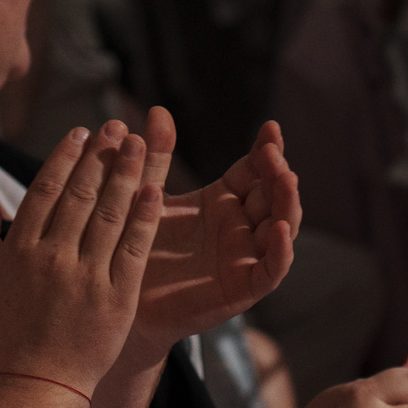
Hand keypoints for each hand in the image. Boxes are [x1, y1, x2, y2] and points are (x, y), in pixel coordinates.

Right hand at [0, 123, 163, 396]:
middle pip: (80, 195)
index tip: (81, 132)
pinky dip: (145, 218)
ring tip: (139, 145)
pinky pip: (134, 249)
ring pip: (109, 214)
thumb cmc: (7, 332)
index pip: (45, 191)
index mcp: (21, 251)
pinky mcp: (118, 297)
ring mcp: (88, 277)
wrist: (40, 384)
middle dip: (100, 156)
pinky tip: (155, 191)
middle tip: (116, 127)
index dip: (64, 157)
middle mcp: (54, 258)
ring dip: (125, 175)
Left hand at [132, 115, 300, 360]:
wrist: (120, 297)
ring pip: (281, 227)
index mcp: (222, 200)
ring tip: (286, 179)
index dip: (265, 150)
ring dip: (287, 204)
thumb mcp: (146, 196)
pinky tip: (279, 228)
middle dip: (277, 172)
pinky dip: (280, 249)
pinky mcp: (245, 288)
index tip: (271, 128)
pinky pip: (271, 269)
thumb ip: (154, 158)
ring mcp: (246, 256)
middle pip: (272, 194)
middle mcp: (240, 226)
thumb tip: (157, 109)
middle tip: (273, 154)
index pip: (254, 170)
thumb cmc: (134, 245)